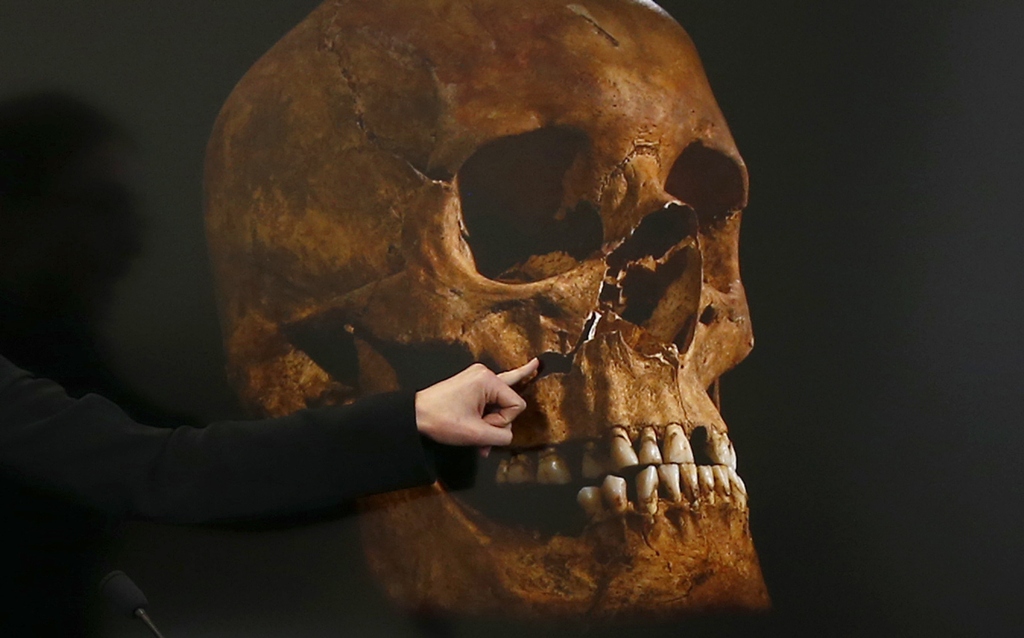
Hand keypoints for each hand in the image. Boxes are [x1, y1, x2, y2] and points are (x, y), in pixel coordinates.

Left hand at [415, 359, 539, 452]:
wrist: (414, 415)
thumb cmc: (439, 419)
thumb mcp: (475, 433)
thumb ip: (501, 436)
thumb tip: (508, 435)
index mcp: (487, 380)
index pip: (516, 404)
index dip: (503, 421)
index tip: (484, 425)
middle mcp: (484, 373)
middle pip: (509, 402)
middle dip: (496, 422)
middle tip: (477, 429)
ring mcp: (478, 377)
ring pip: (500, 401)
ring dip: (490, 421)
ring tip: (478, 427)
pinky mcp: (473, 383)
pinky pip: (496, 389)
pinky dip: (504, 392)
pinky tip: (530, 367)